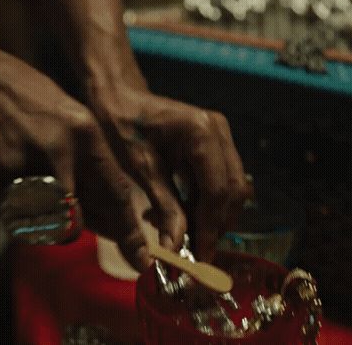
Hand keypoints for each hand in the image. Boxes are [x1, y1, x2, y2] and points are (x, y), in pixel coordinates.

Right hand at [0, 32, 150, 269]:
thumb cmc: (17, 93)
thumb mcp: (65, 114)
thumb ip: (85, 162)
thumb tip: (103, 213)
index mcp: (80, 131)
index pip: (114, 193)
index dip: (128, 231)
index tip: (140, 260)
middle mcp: (54, 152)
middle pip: (71, 223)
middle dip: (65, 225)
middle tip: (53, 207)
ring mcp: (16, 169)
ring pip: (32, 224)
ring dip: (26, 210)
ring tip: (12, 167)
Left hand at [87, 82, 252, 261]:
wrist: (118, 97)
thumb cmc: (122, 126)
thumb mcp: (140, 169)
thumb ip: (163, 207)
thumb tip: (174, 247)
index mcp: (201, 132)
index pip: (217, 190)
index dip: (210, 226)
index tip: (198, 255)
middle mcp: (219, 130)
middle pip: (232, 190)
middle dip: (216, 223)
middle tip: (194, 251)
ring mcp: (220, 133)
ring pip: (231, 186)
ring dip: (212, 214)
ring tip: (182, 233)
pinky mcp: (215, 141)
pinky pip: (220, 178)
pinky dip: (205, 200)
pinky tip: (181, 212)